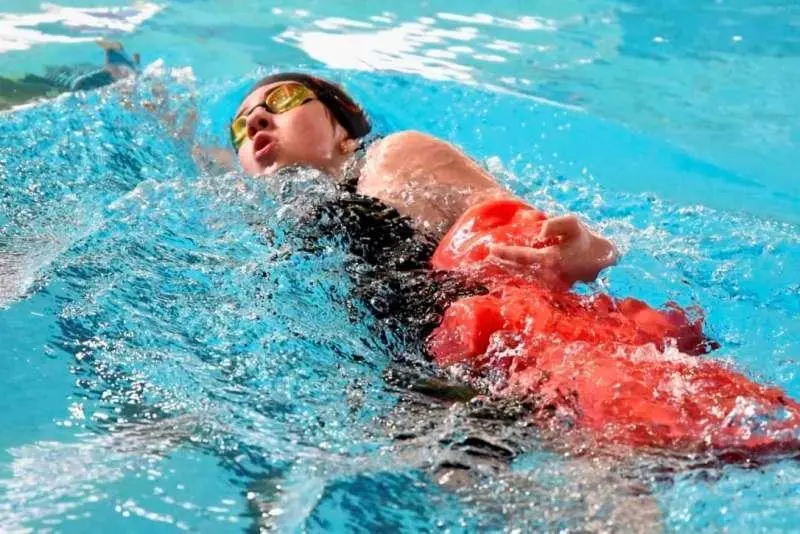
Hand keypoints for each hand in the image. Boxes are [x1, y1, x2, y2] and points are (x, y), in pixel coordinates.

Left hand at [487, 214, 617, 288]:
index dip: (506, 253)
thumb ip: (556, 224)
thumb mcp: (573, 224)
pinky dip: (520, 276)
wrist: (600, 259)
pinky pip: (532, 283)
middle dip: (503, 262)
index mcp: (550, 259)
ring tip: (496, 261)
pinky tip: (511, 270)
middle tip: (490, 255)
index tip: (492, 248)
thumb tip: (540, 231)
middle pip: (518, 269)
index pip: (522, 257)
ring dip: (509, 270)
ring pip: (524, 277)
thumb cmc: (583, 239)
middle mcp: (549, 275)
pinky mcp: (553, 289)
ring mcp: (551, 285)